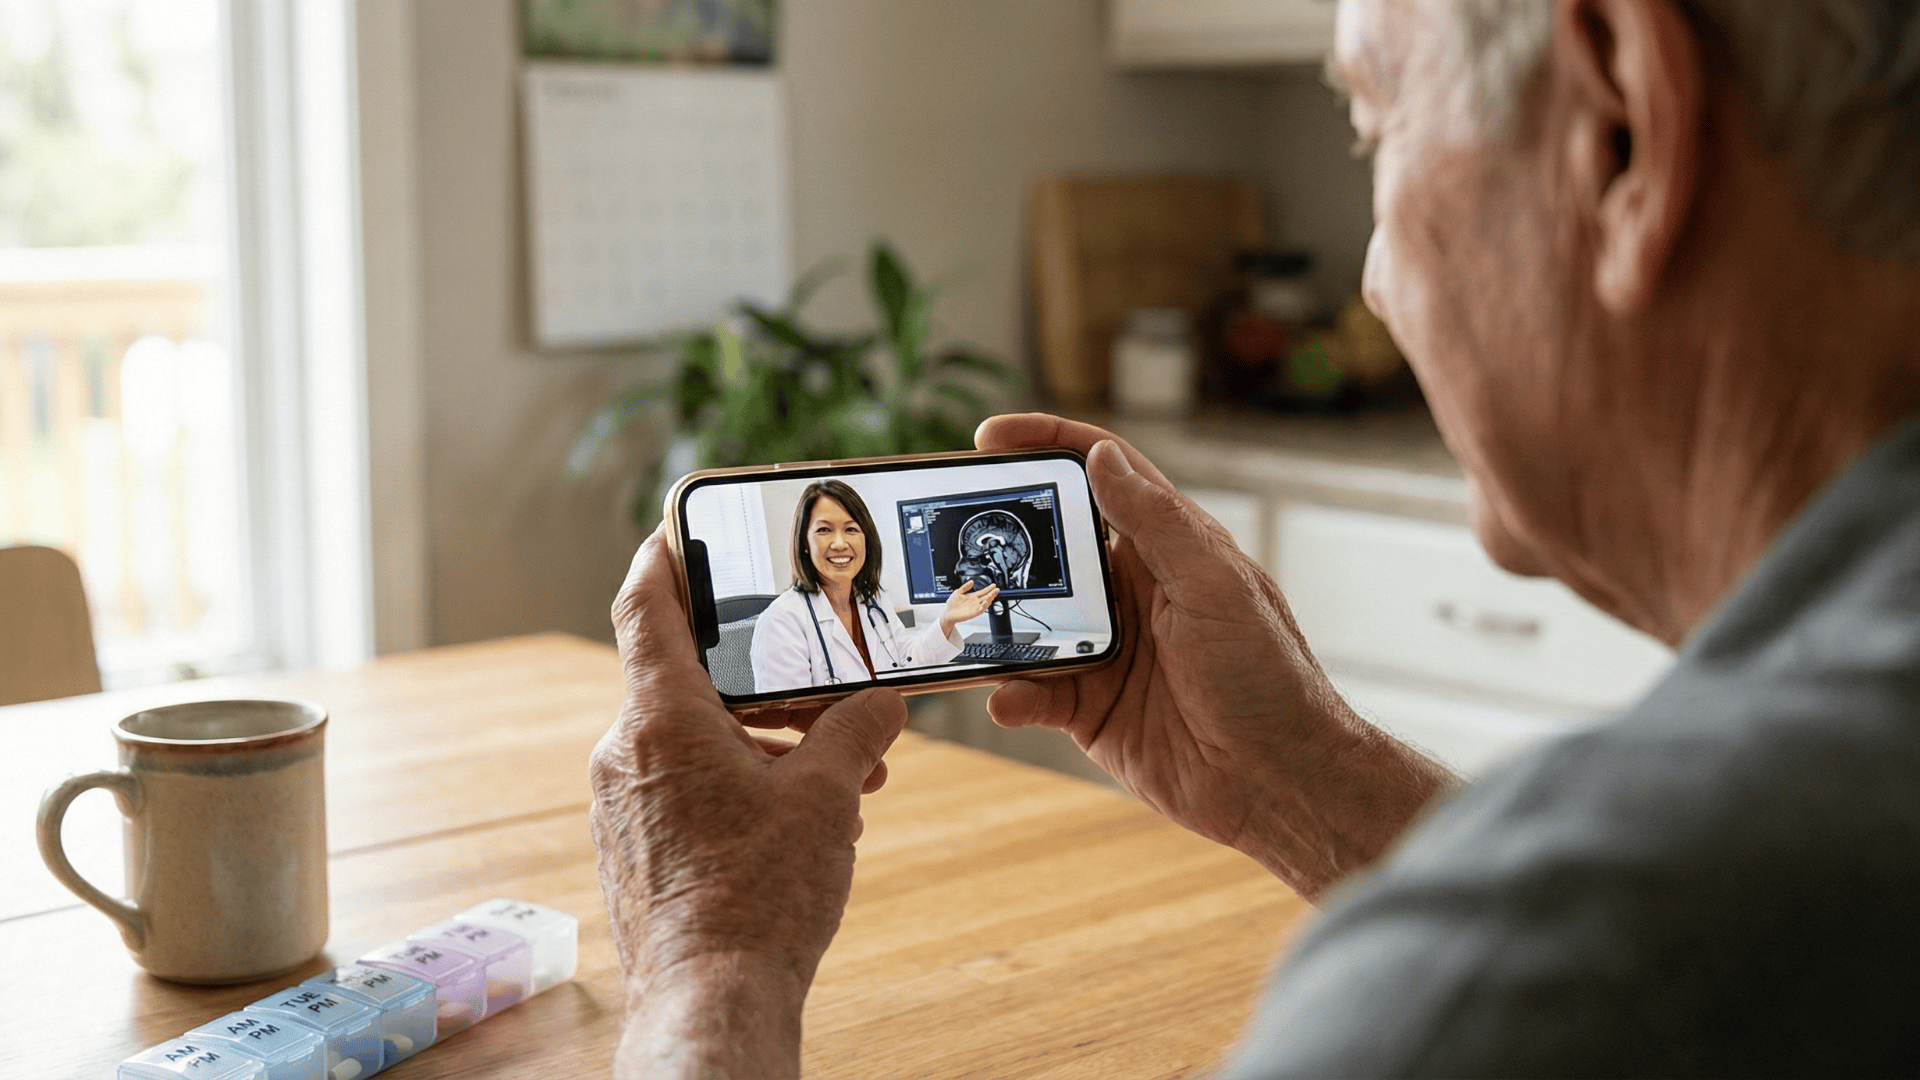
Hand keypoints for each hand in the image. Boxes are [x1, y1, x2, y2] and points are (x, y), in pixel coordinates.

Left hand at [589, 528, 907, 1078]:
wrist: (711, 1000)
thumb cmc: (759, 897)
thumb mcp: (828, 797)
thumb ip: (856, 732)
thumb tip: (883, 703)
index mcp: (660, 719)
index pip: (646, 605)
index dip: (666, 554)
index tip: (683, 525)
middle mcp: (626, 753)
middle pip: (686, 677)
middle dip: (763, 676)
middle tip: (819, 673)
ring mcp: (622, 805)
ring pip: (693, 738)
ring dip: (763, 738)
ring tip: (837, 764)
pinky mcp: (633, 847)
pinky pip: (684, 785)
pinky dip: (740, 779)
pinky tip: (802, 812)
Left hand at [937, 580, 998, 636]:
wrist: (948, 613)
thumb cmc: (952, 604)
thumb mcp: (958, 592)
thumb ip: (965, 587)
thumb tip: (972, 581)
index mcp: (972, 597)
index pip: (983, 592)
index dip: (988, 589)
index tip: (994, 585)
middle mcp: (975, 602)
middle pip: (986, 597)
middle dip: (992, 593)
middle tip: (997, 589)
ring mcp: (975, 608)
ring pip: (985, 603)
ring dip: (989, 599)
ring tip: (993, 595)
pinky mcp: (973, 613)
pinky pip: (980, 610)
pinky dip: (983, 606)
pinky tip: (985, 602)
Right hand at [975, 414, 1452, 899]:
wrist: (1279, 783)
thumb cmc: (1267, 676)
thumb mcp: (1214, 585)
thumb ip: (1155, 522)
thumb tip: (1103, 456)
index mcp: (1165, 548)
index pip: (1100, 475)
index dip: (1047, 445)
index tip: (989, 437)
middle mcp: (1130, 591)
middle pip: (1047, 545)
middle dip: (995, 536)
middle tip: (943, 531)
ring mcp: (1104, 650)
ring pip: (1026, 620)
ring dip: (988, 620)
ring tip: (949, 617)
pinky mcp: (1088, 708)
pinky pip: (1031, 693)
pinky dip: (1011, 695)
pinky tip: (1007, 701)